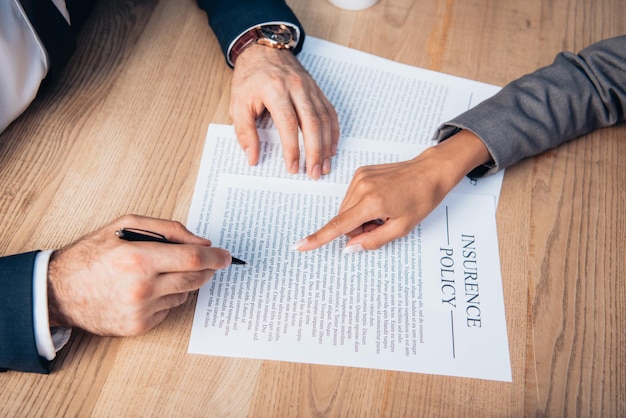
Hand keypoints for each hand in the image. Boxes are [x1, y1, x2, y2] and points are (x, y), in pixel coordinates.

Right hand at [47, 215, 230, 335]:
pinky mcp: (138, 327)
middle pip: (194, 279)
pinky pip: (169, 309)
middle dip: (207, 269)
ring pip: (184, 294)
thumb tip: (203, 242)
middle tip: (210, 262)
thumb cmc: (93, 254)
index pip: (192, 258)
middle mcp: (142, 287)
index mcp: (139, 258)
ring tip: (161, 272)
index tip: (226, 256)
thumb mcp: (127, 225)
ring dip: (184, 282)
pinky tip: (148, 289)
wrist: (59, 291)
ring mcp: (141, 310)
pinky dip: (167, 297)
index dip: (215, 256)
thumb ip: (169, 229)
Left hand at [230, 45, 339, 178]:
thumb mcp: (238, 104)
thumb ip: (245, 132)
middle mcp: (296, 87)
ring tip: (324, 166)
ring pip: (324, 119)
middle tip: (315, 173)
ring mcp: (309, 87)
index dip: (292, 149)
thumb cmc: (249, 78)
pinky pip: (329, 112)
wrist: (262, 49)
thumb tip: (253, 158)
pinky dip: (332, 132)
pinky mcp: (316, 89)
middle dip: (315, 152)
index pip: (288, 124)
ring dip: (326, 146)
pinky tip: (331, 148)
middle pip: (312, 123)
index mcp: (275, 89)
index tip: (293, 167)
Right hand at [293, 130, 491, 251]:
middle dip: (358, 228)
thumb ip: (373, 240)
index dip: (318, 238)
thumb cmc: (421, 199)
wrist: (430, 171)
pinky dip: (362, 205)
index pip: (339, 225)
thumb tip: (350, 248)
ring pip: (347, 209)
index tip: (300, 245)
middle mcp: (361, 187)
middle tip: (382, 223)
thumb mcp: (402, 227)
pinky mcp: (361, 172)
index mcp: (372, 202)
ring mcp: (360, 177)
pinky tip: (381, 200)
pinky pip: (352, 197)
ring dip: (360, 216)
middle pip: (344, 220)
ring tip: (384, 210)